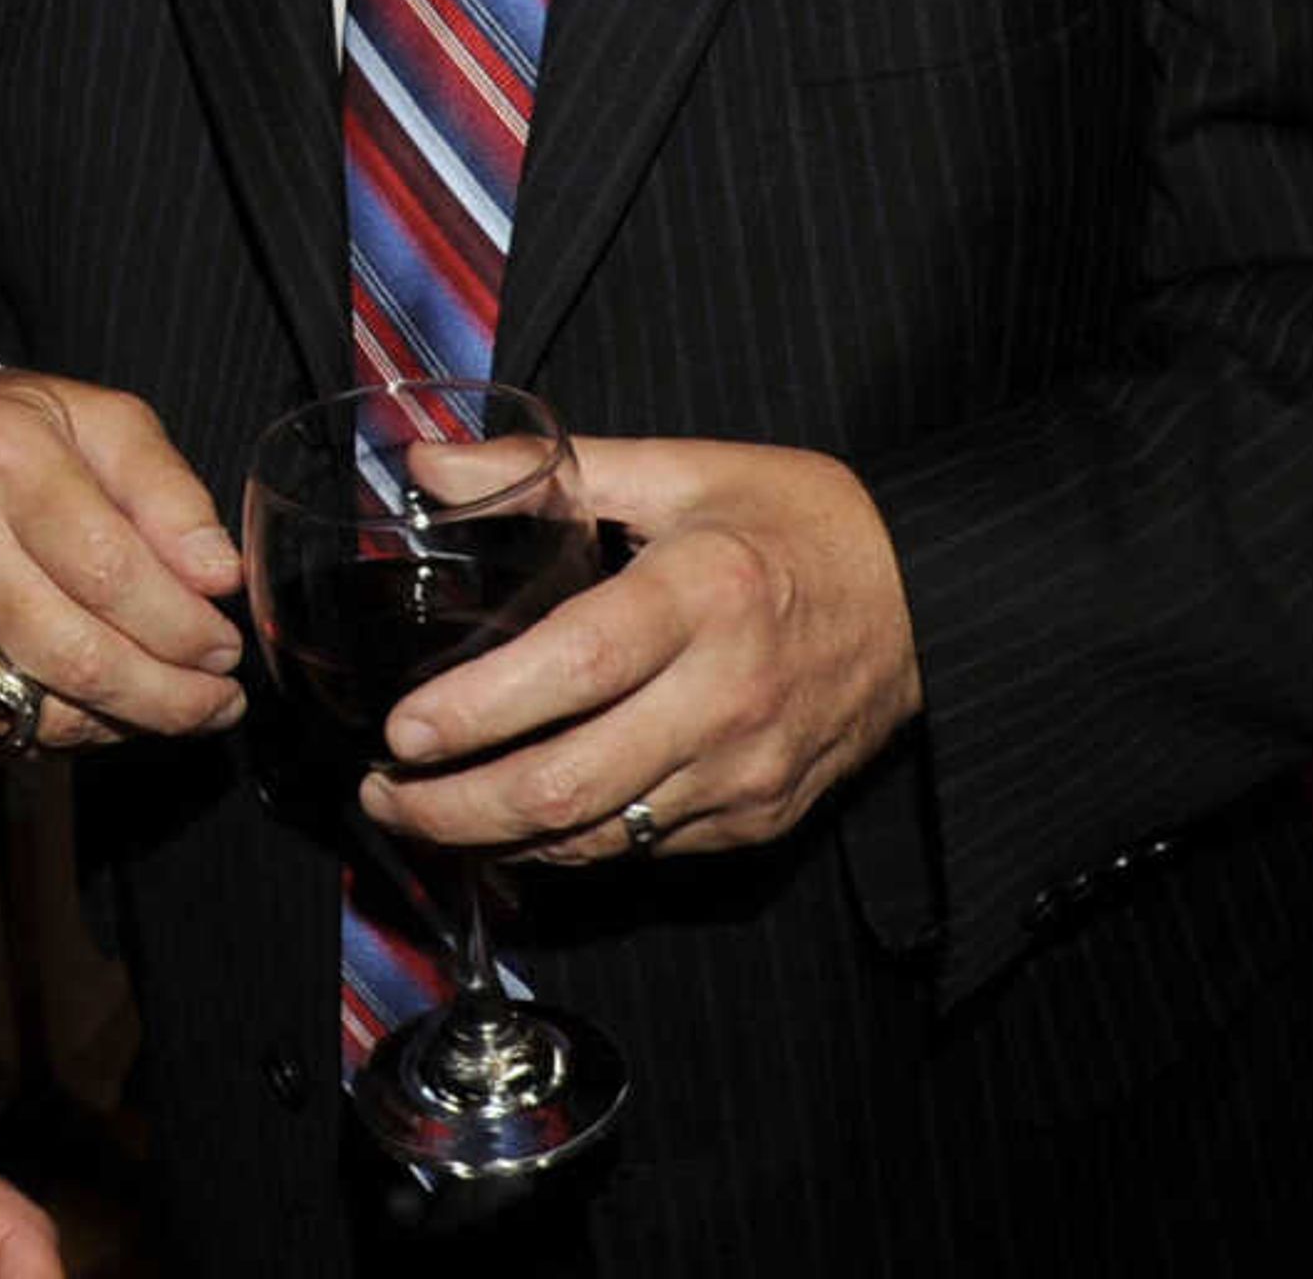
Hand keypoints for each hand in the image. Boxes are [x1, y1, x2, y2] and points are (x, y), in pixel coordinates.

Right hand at [0, 368, 242, 749]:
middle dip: (171, 695)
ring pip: (46, 708)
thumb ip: (171, 494)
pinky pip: (5, 727)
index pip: (110, 571)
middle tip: (218, 696)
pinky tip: (106, 703)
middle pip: (80, 656)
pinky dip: (72, 730)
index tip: (224, 644)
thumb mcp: (107, 423)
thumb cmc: (21, 436)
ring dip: (131, 720)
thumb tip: (217, 576)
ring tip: (175, 701)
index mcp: (2, 455)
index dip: (183, 626)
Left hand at [363, 434, 923, 862]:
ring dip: (497, 841)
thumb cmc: (796, 521)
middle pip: (570, 784)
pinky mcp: (760, 817)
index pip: (573, 668)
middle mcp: (727, 696)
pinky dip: (566, 848)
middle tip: (380, 794)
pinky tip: (510, 826)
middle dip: (456, 808)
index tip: (401, 729)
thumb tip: (425, 464)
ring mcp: (746, 771)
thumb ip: (547, 469)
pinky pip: (643, 849)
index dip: (479, 710)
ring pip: (600, 838)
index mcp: (701, 594)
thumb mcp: (680, 469)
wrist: (932, 599)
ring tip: (422, 813)